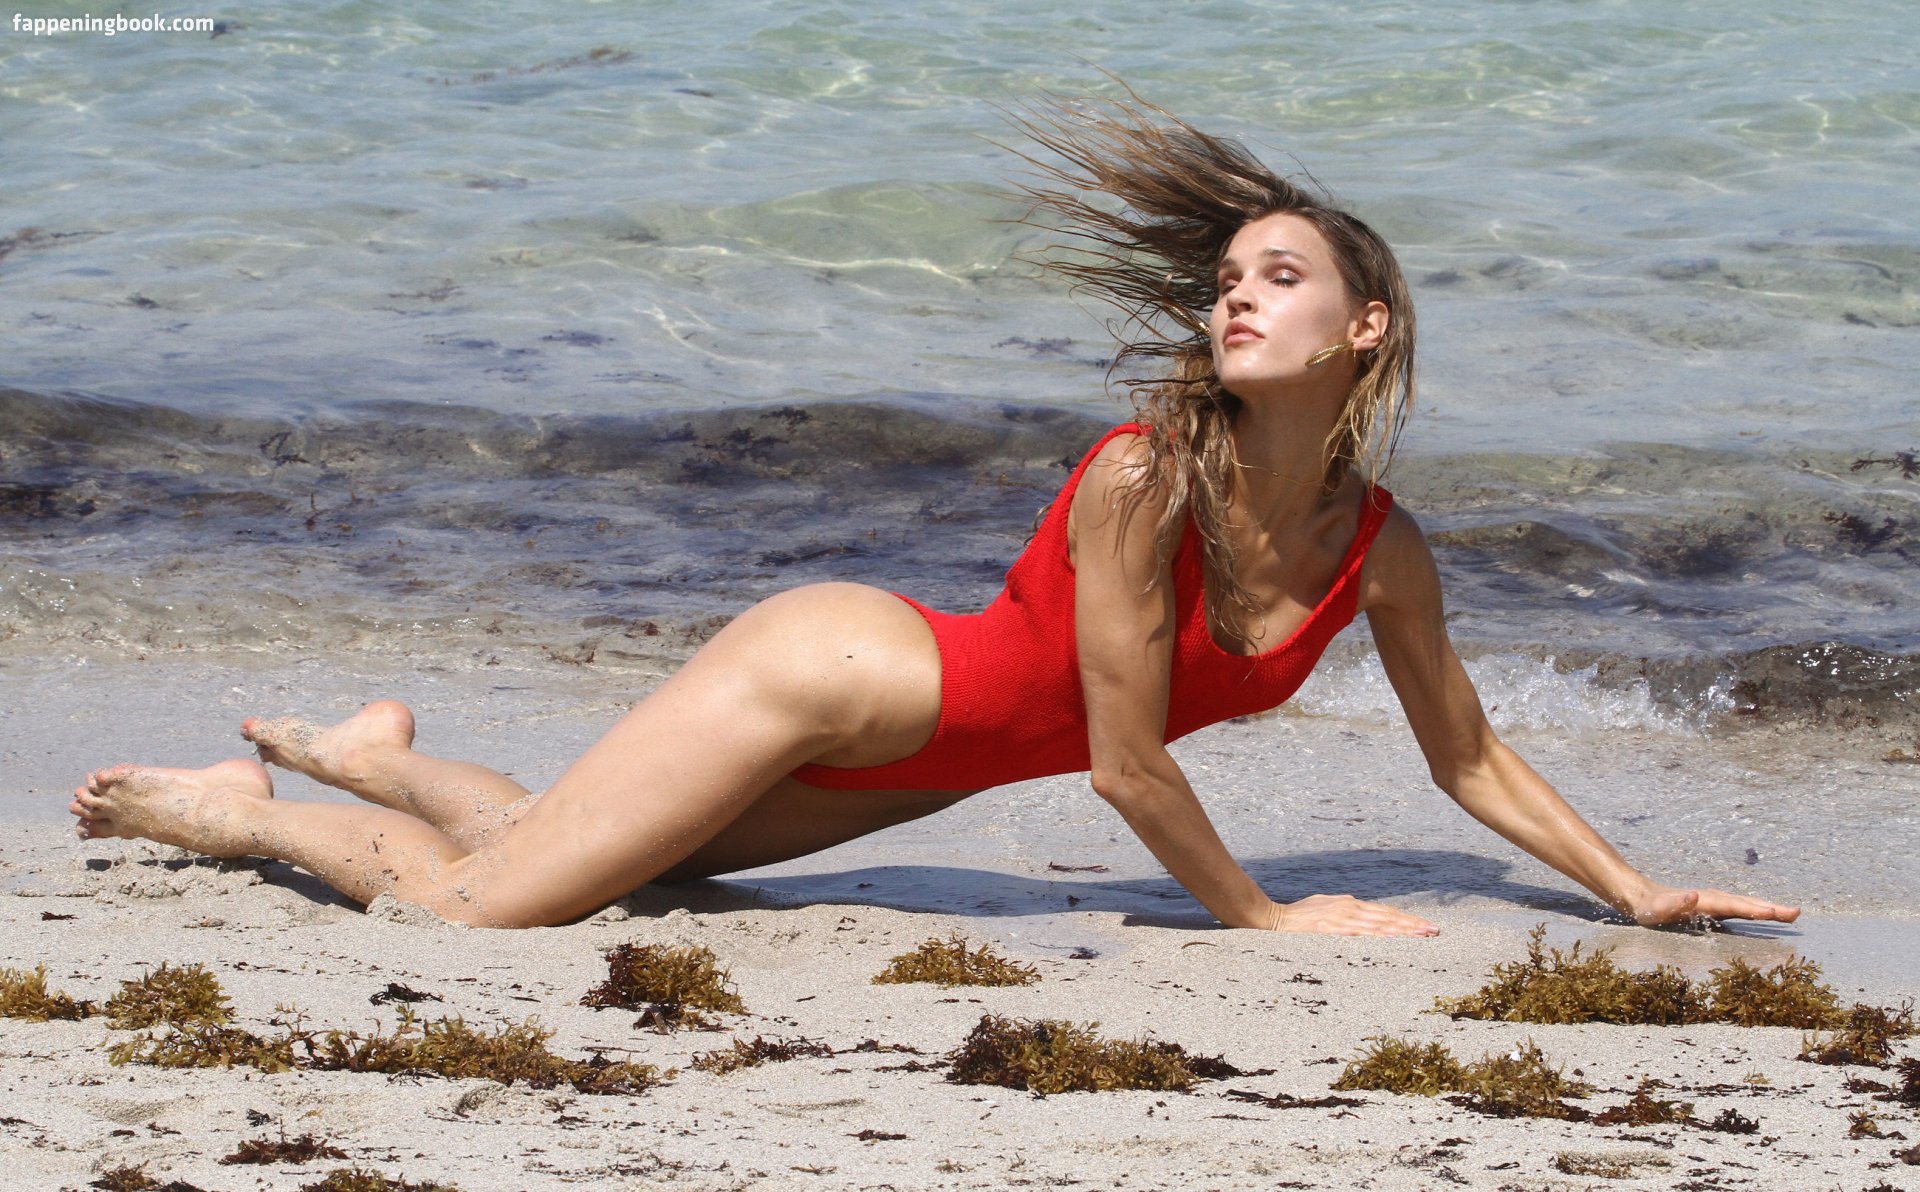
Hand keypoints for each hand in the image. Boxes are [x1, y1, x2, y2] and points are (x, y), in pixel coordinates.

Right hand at [1267, 894, 1439, 936]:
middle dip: (1413, 924)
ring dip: (1403, 930)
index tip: (1425, 926)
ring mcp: (1341, 918)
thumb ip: (1343, 911)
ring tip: (1424, 936)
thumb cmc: (1298, 917)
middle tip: (1435, 931)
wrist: (1272, 918)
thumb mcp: (1325, 908)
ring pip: (1380, 924)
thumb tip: (1358, 913)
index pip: (1384, 912)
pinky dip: (1379, 934)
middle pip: (1388, 916)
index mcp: (1349, 904)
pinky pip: (1361, 933)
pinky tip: (1394, 937)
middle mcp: (1349, 908)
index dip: (1406, 919)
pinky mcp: (1332, 929)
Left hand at [1628, 882, 1800, 926]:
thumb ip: (1675, 903)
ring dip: (1768, 908)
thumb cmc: (1650, 907)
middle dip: (1771, 908)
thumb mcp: (1658, 908)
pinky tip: (1769, 913)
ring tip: (1791, 914)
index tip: (1774, 913)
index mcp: (1704, 901)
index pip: (1733, 906)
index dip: (1753, 910)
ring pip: (1746, 904)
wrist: (1642, 897)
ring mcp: (1715, 901)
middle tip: (1796, 913)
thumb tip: (1693, 895)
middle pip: (1746, 903)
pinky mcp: (1714, 906)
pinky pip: (1741, 907)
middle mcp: (1713, 898)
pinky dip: (1758, 909)